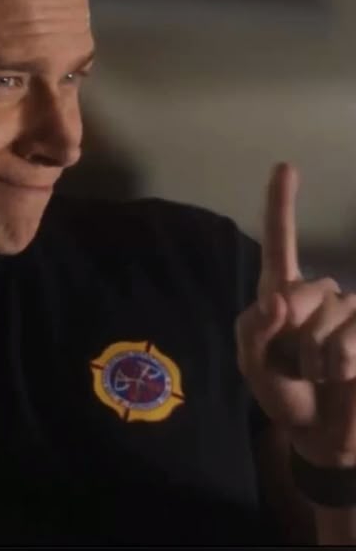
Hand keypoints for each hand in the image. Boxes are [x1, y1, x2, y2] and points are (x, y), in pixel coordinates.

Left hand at [235, 162, 355, 467]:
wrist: (319, 432)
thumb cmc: (283, 392)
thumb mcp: (252, 364)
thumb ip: (255, 329)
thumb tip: (279, 298)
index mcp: (282, 292)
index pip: (282, 241)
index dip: (282, 204)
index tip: (285, 166)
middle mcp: (320, 293)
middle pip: (306, 290)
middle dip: (294, 333)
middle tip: (297, 365)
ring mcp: (352, 312)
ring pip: (334, 316)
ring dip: (319, 357)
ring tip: (321, 374)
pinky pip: (355, 336)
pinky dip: (343, 363)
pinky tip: (344, 376)